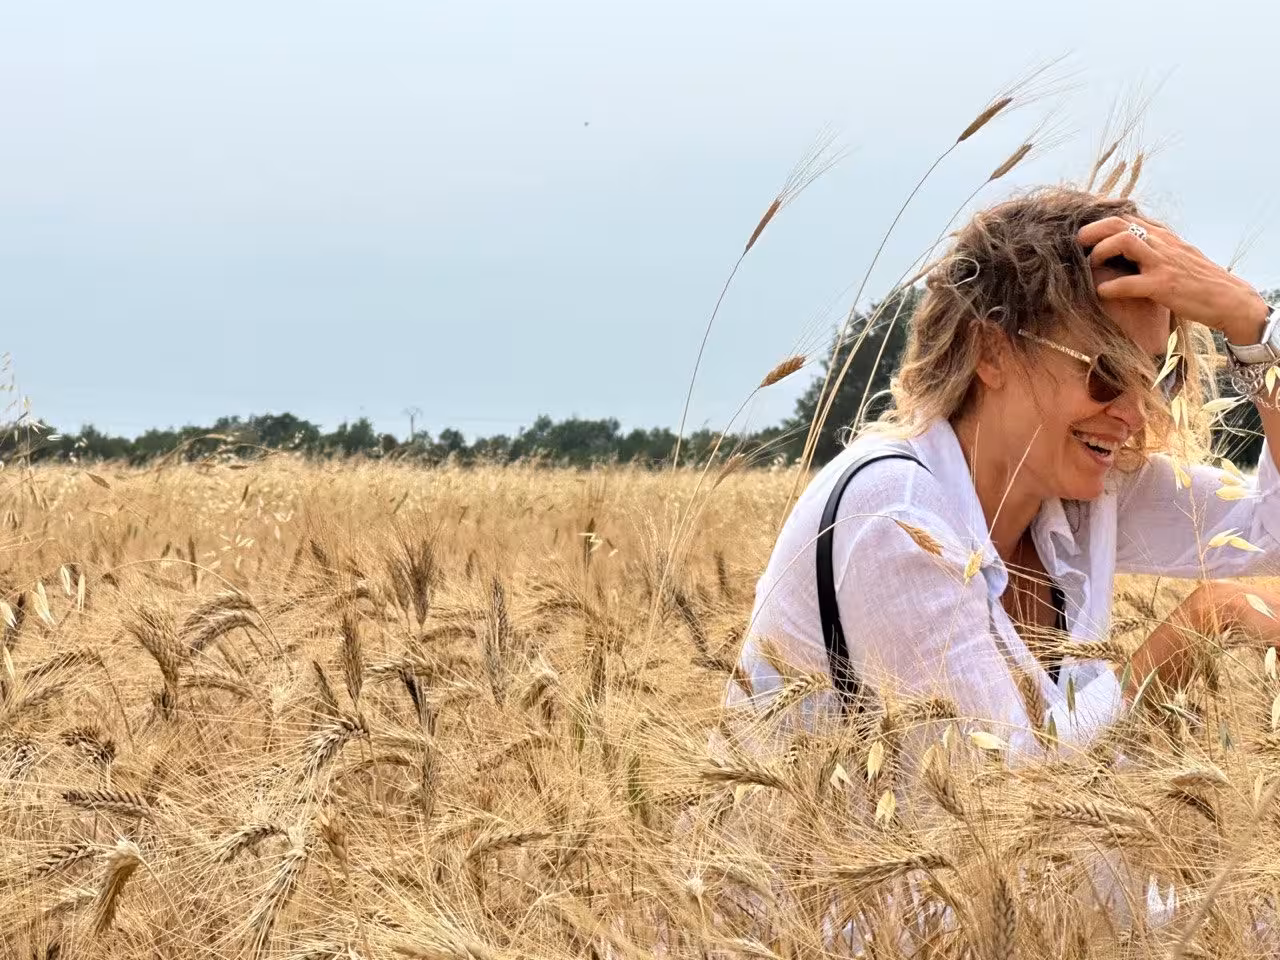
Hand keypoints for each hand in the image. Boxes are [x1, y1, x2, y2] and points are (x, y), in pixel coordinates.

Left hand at [1077, 216, 1269, 344]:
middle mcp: (1162, 243)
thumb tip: (1130, 243)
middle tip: (1077, 243)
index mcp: (1164, 236)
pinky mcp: (1164, 285)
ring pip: (1125, 241)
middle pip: (1120, 222)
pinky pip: (1130, 283)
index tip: (1084, 229)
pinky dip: (1109, 287)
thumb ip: (1155, 247)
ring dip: (1101, 251)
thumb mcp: (1177, 256)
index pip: (1128, 216)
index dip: (1101, 220)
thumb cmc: (1199, 281)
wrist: (1229, 299)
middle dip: (1093, 230)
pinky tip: (1100, 293)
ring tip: (1090, 265)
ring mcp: (1163, 263)